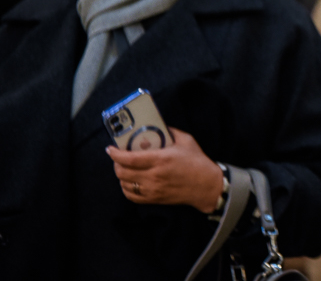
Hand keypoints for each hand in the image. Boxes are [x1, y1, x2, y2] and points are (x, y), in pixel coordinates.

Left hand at [106, 127, 222, 213]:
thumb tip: (157, 125)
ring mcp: (153, 189)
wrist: (206, 185)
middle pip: (122, 172)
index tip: (110, 149)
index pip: (129, 158)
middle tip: (118, 157)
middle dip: (116, 164)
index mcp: (160, 159)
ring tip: (125, 168)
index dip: (115, 154)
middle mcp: (154, 176)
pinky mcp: (154, 198)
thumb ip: (170, 131)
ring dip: (121, 175)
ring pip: (124, 184)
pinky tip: (131, 181)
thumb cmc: (197, 162)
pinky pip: (131, 196)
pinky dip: (126, 188)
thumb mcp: (186, 140)